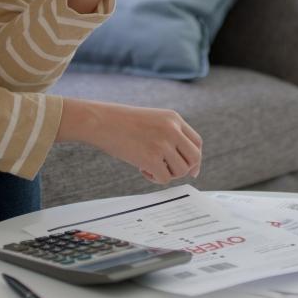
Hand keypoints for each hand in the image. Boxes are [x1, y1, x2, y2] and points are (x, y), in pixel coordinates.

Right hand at [58, 97, 200, 183]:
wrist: (101, 121)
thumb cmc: (121, 122)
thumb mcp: (152, 120)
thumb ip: (169, 135)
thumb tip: (182, 162)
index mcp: (173, 118)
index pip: (197, 142)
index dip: (195, 158)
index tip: (192, 169)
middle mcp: (172, 130)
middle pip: (194, 158)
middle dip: (185, 169)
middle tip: (169, 171)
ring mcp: (163, 144)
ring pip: (181, 170)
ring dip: (167, 173)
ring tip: (150, 166)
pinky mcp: (151, 158)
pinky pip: (164, 178)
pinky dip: (155, 179)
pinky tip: (142, 169)